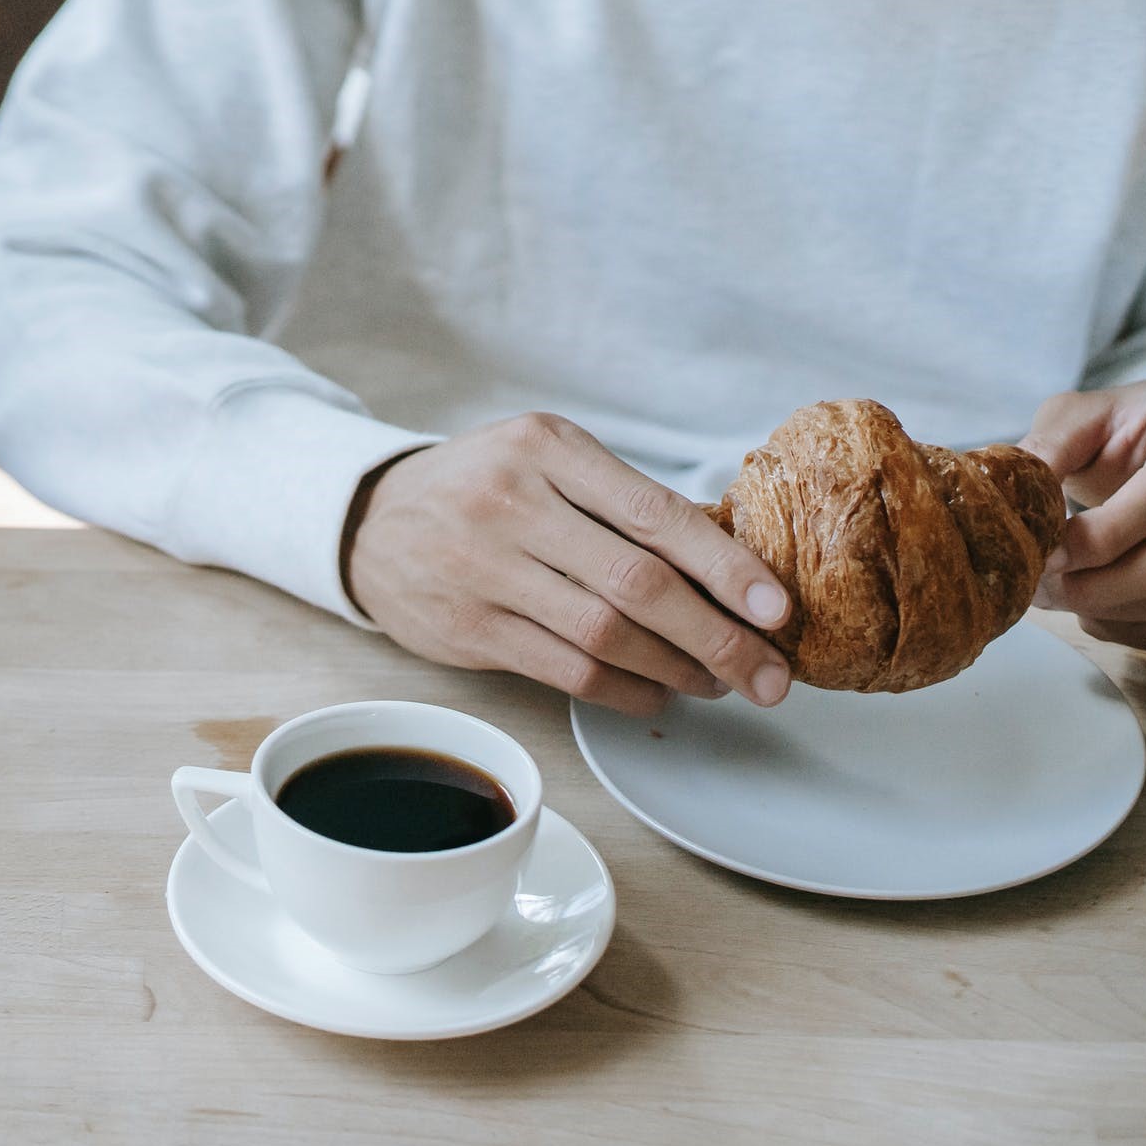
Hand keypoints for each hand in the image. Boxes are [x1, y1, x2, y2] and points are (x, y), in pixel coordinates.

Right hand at [345, 413, 794, 716]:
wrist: (368, 521)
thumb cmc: (480, 488)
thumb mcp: (544, 459)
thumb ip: (619, 500)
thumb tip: (730, 565)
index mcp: (548, 449)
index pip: (656, 515)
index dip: (727, 568)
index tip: (777, 609)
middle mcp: (513, 503)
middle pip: (639, 585)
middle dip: (718, 638)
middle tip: (769, 674)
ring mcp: (484, 569)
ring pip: (606, 635)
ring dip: (677, 670)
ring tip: (719, 682)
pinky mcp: (468, 627)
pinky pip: (566, 670)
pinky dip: (625, 691)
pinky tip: (657, 696)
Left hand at [1022, 380, 1145, 648]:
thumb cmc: (1114, 427)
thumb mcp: (1074, 417)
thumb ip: (1045, 451)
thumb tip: (1007, 501)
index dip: (1104, 533)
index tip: (1046, 552)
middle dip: (1102, 582)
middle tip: (1039, 585)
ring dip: (1104, 607)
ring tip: (1048, 594)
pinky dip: (1120, 624)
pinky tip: (1084, 604)